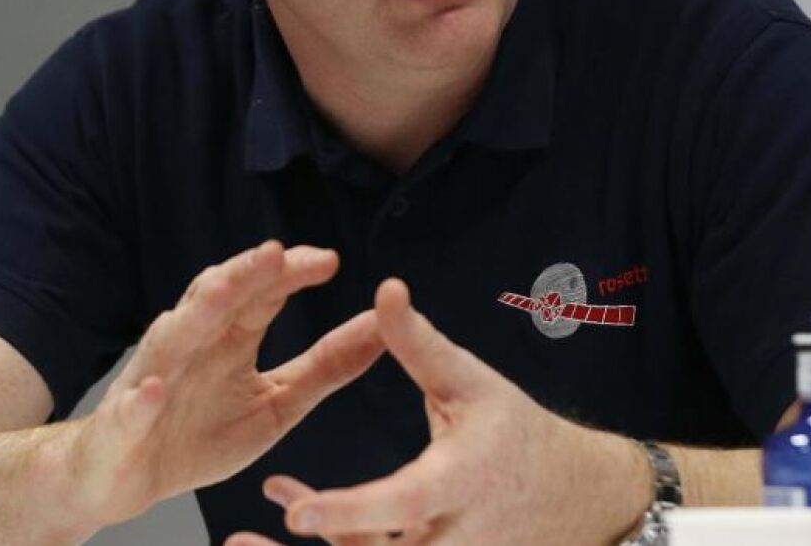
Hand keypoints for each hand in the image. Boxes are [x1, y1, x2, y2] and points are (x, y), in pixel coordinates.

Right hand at [62, 240, 383, 527]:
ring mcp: (152, 378)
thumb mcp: (277, 403)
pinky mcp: (122, 424)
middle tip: (276, 254)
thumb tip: (382, 329)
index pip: (260, 292)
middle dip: (244, 274)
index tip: (328, 260)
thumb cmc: (200, 433)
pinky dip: (140, 402)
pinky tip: (153, 393)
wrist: (130, 478)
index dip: (289, 272)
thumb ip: (326, 367)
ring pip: (172, 336)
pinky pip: (129, 410)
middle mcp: (190, 343)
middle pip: (216, 298)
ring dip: (193, 313)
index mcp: (228, 336)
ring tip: (218, 292)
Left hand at [225, 279, 651, 545]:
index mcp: (460, 482)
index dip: (349, 510)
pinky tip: (292, 502)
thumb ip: (421, 345)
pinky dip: (335, 535)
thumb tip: (386, 290)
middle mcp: (450, 537)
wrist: (572, 495)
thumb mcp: (473, 384)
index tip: (296, 512)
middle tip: (238, 542)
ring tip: (238, 541)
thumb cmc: (516, 432)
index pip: (402, 504)